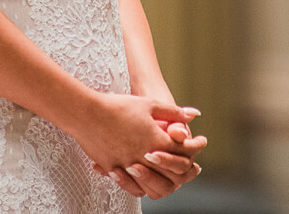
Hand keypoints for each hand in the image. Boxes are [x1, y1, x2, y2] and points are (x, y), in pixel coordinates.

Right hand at [68, 93, 199, 195]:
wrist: (87, 112)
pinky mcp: (113, 168)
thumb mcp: (149, 104)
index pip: (182, 150)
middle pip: (171, 171)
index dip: (194, 147)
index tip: (201, 143)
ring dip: (163, 180)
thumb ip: (173, 112)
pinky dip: (141, 184)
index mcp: (155, 139)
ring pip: (152, 183)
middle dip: (183, 168)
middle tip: (191, 166)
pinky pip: (131, 185)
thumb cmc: (118, 106)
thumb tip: (193, 114)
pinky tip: (143, 179)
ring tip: (168, 175)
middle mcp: (143, 155)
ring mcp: (127, 165)